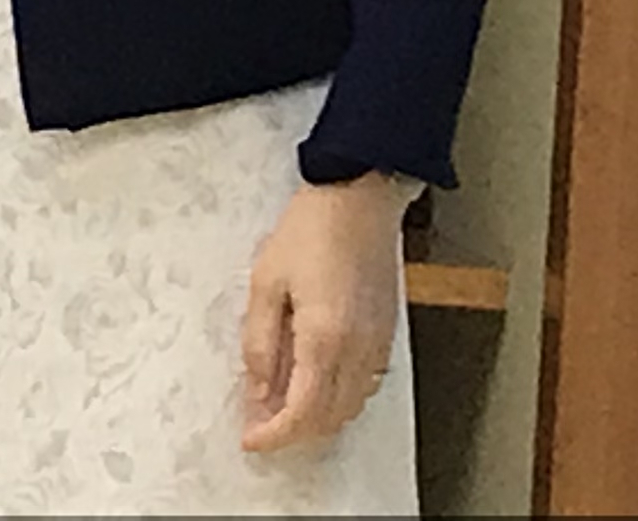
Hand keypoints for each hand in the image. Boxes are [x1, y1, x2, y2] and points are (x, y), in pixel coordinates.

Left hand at [237, 174, 410, 453]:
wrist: (360, 196)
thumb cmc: (308, 231)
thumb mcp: (266, 282)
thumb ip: (260, 344)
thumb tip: (257, 394)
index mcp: (325, 340)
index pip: (302, 414)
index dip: (274, 436)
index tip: (250, 440)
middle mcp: (358, 352)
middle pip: (329, 420)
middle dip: (294, 434)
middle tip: (260, 425)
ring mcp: (378, 345)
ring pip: (350, 409)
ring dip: (317, 419)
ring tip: (282, 405)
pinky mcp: (387, 334)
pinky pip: (365, 387)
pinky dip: (338, 399)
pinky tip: (314, 381)